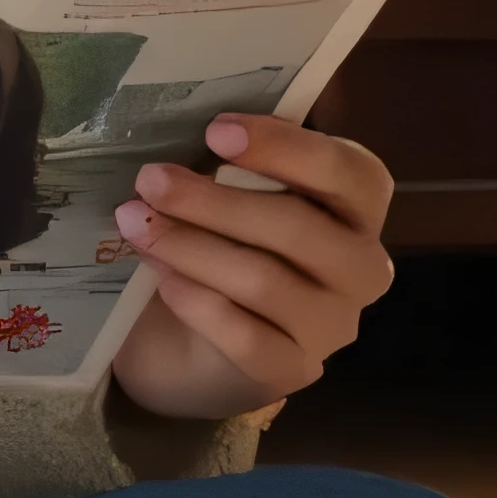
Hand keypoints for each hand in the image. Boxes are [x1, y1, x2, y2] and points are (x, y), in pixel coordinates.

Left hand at [106, 113, 393, 424]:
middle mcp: (361, 267)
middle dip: (215, 201)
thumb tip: (176, 127)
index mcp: (358, 207)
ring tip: (135, 225)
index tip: (216, 131)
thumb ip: (230, 163)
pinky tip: (161, 281)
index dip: (286, 147)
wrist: (195, 340)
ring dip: (191, 248)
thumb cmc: (224, 243)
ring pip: (266, 281)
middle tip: (149, 180)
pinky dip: (200, 304)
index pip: (350, 172)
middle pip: (299, 228)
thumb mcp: (233, 193)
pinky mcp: (293, 370)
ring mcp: (333, 325)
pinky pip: (248, 338)